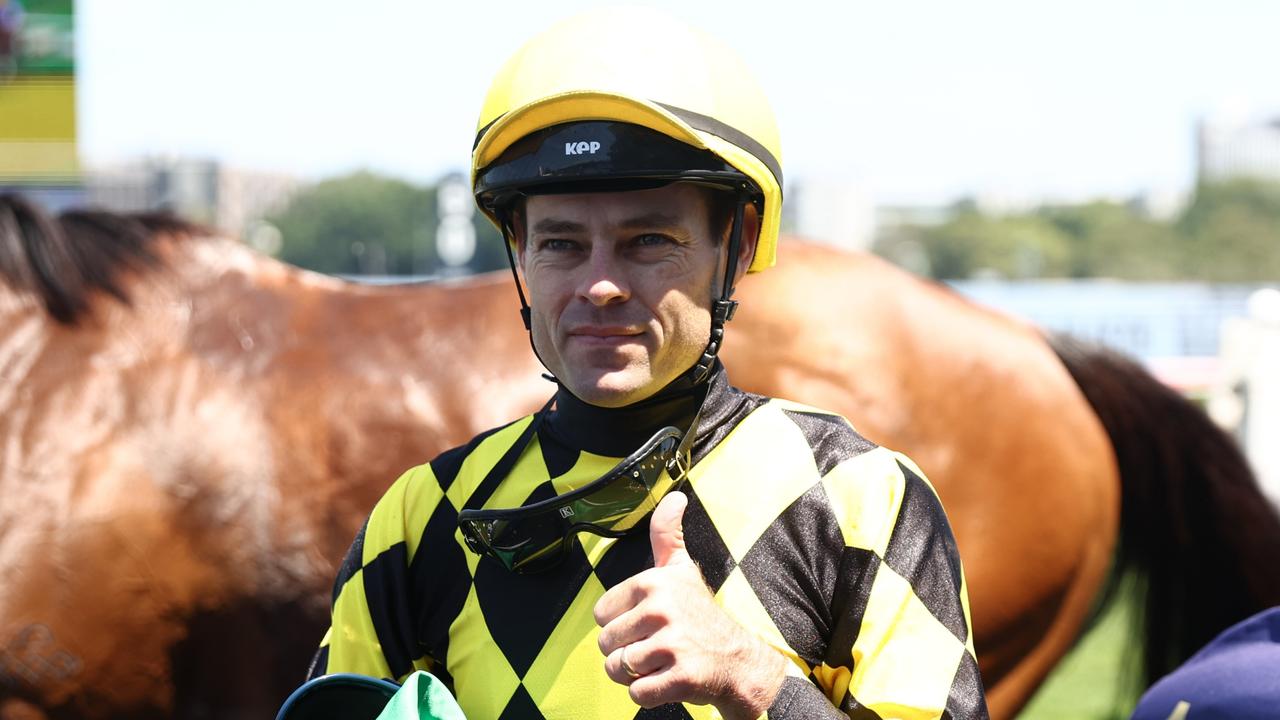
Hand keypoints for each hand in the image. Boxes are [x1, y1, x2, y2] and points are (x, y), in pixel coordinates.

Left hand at [593, 492, 786, 718]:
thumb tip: (674, 496)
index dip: (620, 623)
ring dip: (635, 673)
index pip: (601, 615)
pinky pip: (637, 692)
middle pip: (606, 644)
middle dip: (625, 651)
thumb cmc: (702, 616)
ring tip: (660, 662)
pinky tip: (668, 679)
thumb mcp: (682, 570)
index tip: (647, 622)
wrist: (739, 661)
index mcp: (654, 582)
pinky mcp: (680, 676)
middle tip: (655, 646)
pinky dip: (648, 692)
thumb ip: (667, 534)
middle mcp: (662, 609)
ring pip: (618, 668)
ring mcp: (672, 644)